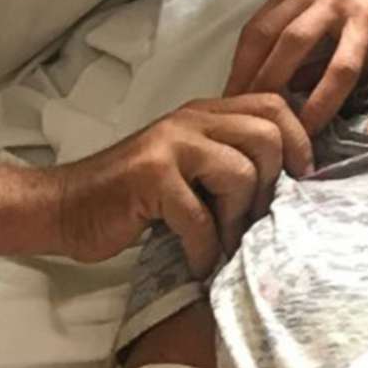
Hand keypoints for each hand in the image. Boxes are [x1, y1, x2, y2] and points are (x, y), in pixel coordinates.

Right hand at [56, 94, 311, 271]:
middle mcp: (191, 120)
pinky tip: (200, 263)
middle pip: (267, 135)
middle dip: (273, 184)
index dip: (299, 139)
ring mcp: (170, 145)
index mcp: (206, 112)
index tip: (302, 177)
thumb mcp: (187, 164)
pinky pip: (201, 216)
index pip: (273, 104)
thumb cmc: (133, 195)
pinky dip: (205, 249)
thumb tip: (289, 180)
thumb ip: (227, 157)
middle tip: (258, 220)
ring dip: (239, 219)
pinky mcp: (151, 177)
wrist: (65, 206)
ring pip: (241, 172)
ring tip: (225, 243)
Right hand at [226, 0, 367, 132]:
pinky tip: (234, 78)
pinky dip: (243, 54)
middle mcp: (331, 4)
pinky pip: (256, 23)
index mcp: (365, 17)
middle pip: (294, 46)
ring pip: (266, 33)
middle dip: (272, 86)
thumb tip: (320, 99)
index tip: (307, 131)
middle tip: (255, 124)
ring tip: (232, 106)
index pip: (343, 66)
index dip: (324, 100)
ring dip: (246, 71)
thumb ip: (363, 65)